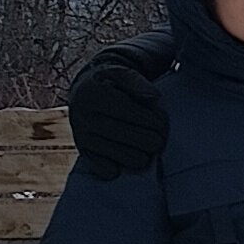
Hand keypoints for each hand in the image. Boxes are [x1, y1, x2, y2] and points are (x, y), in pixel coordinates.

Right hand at [69, 51, 169, 178]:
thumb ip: (137, 81)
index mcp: (93, 94)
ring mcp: (82, 136)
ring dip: (143, 155)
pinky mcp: (84, 153)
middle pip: (128, 137)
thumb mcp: (121, 72)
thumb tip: (154, 97)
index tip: (162, 121)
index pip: (128, 112)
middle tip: (160, 136)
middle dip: (152, 139)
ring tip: (148, 146)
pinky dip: (123, 166)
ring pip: (124, 156)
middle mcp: (83, 116)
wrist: (84, 93)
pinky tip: (129, 154)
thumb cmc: (110, 83)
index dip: (151, 119)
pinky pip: (107, 170)